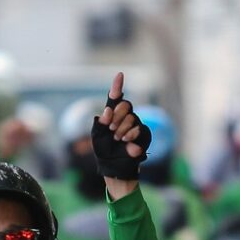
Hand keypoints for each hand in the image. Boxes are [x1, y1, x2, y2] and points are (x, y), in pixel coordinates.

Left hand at [90, 71, 149, 190]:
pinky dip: (131, 134)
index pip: (115, 97)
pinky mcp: (143, 133)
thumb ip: (100, 122)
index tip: (120, 75)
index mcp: (111, 114)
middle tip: (111, 128)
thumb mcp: (96, 136)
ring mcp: (135, 124)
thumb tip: (107, 109)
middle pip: (125, 104)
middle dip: (117, 116)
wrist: (114, 164)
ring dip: (122, 128)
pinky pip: (140, 127)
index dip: (117, 85)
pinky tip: (127, 141)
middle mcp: (124, 116)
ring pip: (132, 117)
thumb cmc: (103, 150)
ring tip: (118, 139)